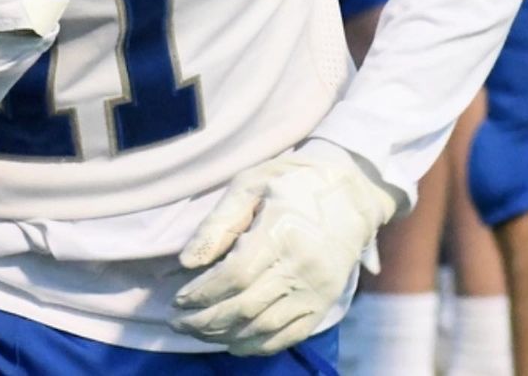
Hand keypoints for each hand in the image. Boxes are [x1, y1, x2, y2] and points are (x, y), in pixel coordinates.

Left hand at [172, 140, 400, 355]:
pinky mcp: (323, 303)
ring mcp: (315, 290)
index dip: (203, 292)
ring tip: (198, 332)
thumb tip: (186, 260)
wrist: (350, 194)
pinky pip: (288, 336)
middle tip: (178, 323)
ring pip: (264, 327)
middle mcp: (300, 268)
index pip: (235, 275)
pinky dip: (258, 345)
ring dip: (226, 335)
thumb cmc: (292, 182)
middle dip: (206, 320)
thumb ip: (219, 222)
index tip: (178, 299)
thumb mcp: (251, 184)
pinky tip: (234, 343)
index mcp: (280, 232)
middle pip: (246, 307)